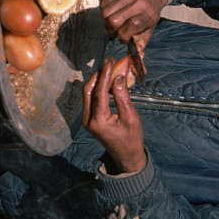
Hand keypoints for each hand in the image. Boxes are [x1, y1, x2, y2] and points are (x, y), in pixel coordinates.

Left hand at [82, 58, 145, 172]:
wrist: (126, 155)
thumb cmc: (131, 138)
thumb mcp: (130, 117)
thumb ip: (123, 97)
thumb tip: (118, 77)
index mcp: (98, 121)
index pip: (99, 92)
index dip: (104, 76)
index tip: (111, 63)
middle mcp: (88, 120)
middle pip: (88, 90)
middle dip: (98, 75)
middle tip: (110, 63)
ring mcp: (87, 119)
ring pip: (87, 93)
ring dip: (97, 80)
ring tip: (109, 69)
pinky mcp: (89, 118)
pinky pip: (90, 98)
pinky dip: (98, 87)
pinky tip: (107, 81)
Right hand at [100, 0, 167, 48]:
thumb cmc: (149, 12)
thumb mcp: (150, 27)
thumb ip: (141, 42)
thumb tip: (135, 55)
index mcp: (147, 15)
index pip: (131, 26)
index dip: (123, 36)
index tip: (123, 38)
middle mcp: (138, 2)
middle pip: (113, 21)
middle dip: (110, 30)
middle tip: (112, 32)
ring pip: (105, 12)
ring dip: (106, 20)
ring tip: (113, 21)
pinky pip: (103, 3)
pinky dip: (104, 9)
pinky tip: (112, 11)